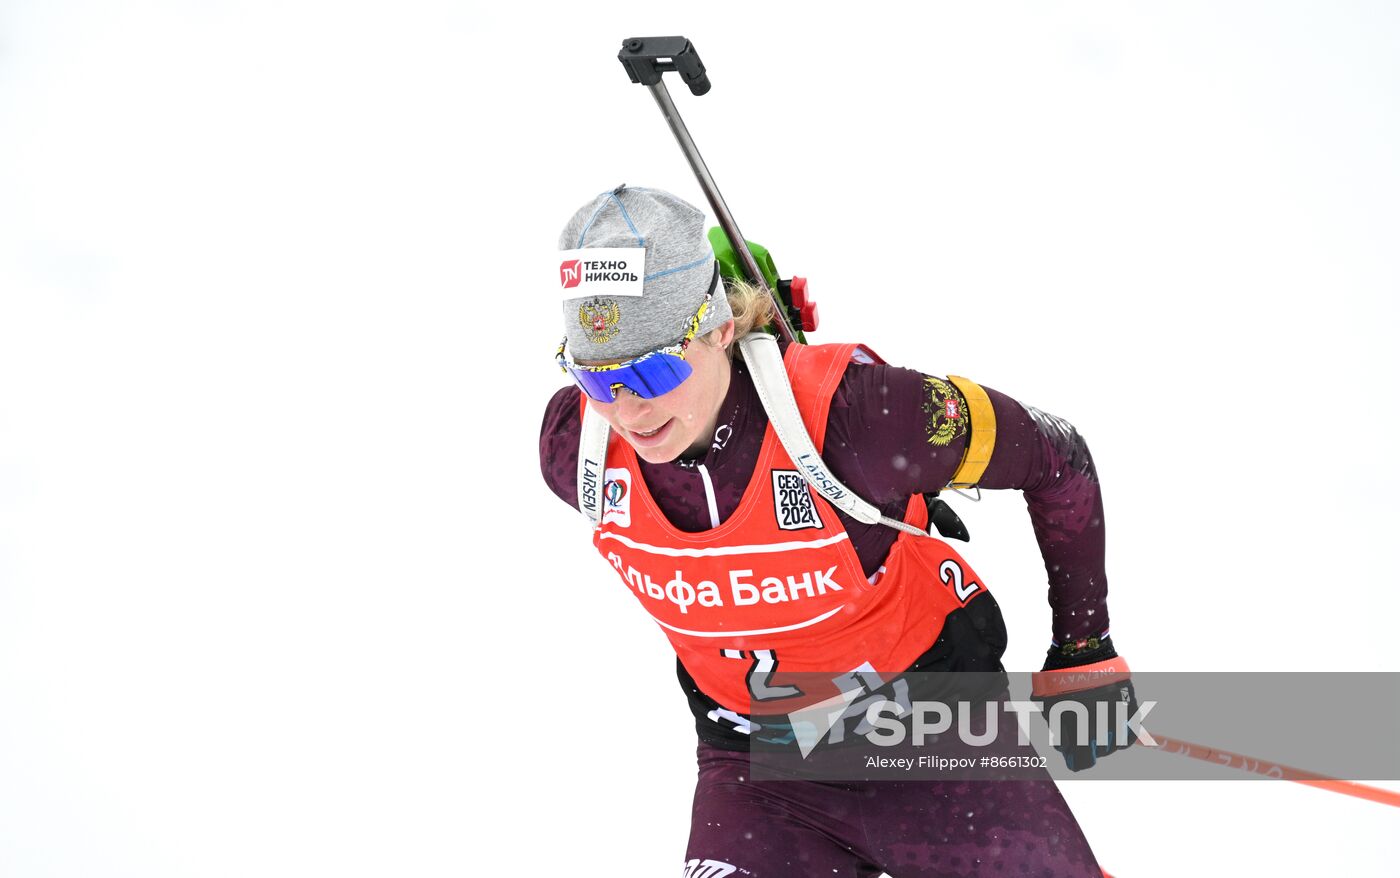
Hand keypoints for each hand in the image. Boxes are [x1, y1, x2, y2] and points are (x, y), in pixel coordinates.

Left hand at [1031, 636, 1135, 771]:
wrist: (1081, 648)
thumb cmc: (1059, 674)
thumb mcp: (1048, 701)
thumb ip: (1056, 725)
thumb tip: (1064, 745)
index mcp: (1074, 725)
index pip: (1080, 759)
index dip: (1076, 761)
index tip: (1074, 760)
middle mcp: (1096, 723)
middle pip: (1098, 753)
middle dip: (1089, 751)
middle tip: (1085, 746)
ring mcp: (1113, 714)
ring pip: (1114, 744)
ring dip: (1106, 744)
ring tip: (1099, 735)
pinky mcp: (1127, 705)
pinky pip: (1130, 731)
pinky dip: (1122, 735)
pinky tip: (1114, 731)